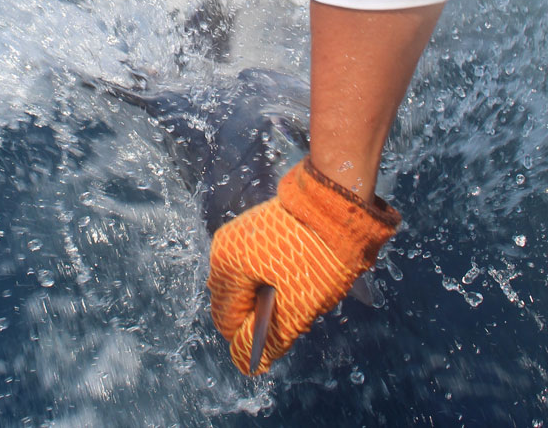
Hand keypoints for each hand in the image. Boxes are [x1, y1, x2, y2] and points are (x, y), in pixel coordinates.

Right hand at [207, 157, 400, 374]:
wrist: (339, 199)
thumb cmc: (319, 255)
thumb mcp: (298, 307)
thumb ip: (269, 339)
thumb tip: (247, 365)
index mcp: (227, 267)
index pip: (226, 320)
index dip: (252, 336)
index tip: (284, 329)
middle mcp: (224, 248)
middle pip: (234, 301)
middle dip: (261, 314)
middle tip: (297, 308)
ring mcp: (238, 235)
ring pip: (246, 283)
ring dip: (269, 295)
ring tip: (303, 288)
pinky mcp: (255, 228)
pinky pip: (254, 264)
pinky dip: (273, 276)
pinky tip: (301, 272)